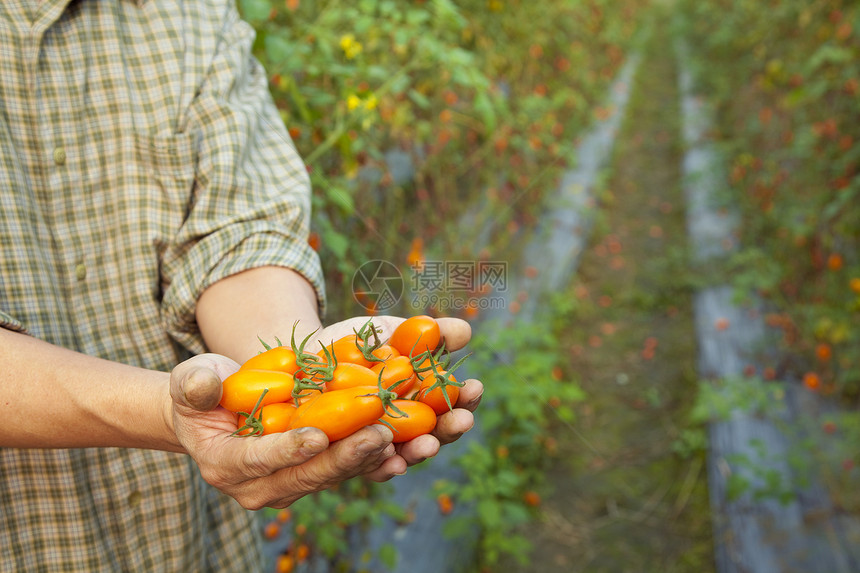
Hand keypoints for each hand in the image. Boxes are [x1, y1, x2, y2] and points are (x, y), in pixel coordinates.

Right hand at [169, 353, 396, 508]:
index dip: (287, 449)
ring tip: (399, 438)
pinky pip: (345, 470)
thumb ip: (195, 383)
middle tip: (379, 434)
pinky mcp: (312, 475)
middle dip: (344, 455)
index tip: (317, 436)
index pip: (258, 460)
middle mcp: (257, 486)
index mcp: (225, 464)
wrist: (218, 411)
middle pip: (305, 474)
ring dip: (367, 459)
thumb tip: (204, 384)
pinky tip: (405, 448)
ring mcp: (287, 485)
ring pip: (331, 475)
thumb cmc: (202, 391)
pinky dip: (374, 460)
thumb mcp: (191, 380)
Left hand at [307, 316, 483, 480]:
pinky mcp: (340, 460)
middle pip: (432, 438)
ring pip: (399, 457)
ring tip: (428, 444)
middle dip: (448, 431)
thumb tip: (464, 330)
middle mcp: (400, 434)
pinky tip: (389, 459)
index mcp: (419, 406)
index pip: (450, 407)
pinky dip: (376, 465)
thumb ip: (427, 334)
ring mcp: (371, 450)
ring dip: (417, 452)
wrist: (298, 360)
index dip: (465, 400)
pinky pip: (359, 468)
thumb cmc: (352, 346)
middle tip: (462, 420)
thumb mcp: (389, 333)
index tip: (475, 387)